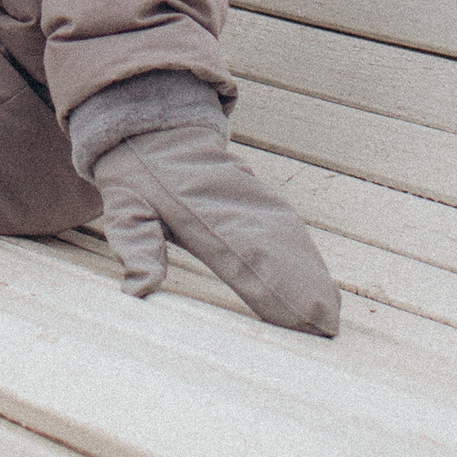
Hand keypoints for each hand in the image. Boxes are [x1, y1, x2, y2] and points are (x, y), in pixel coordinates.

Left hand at [87, 104, 339, 336]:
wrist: (154, 129)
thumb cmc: (136, 176)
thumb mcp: (125, 209)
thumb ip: (138, 246)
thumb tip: (138, 290)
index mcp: (202, 214)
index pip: (246, 257)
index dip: (276, 286)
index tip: (297, 313)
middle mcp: (235, 207)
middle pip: (278, 252)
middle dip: (304, 289)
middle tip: (327, 327)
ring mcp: (250, 200)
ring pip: (288, 239)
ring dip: (310, 274)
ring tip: (330, 313)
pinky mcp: (255, 198)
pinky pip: (286, 227)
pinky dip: (304, 254)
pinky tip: (317, 278)